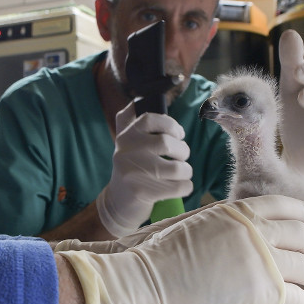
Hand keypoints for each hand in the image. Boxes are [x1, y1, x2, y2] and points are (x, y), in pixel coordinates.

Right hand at [59, 195, 303, 303]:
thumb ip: (223, 224)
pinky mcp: (262, 291)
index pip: (280, 205)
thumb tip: (240, 232)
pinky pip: (298, 298)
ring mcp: (261, 260)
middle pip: (302, 234)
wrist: (146, 284)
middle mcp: (254, 230)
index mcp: (236, 211)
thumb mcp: (193, 226)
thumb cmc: (157, 258)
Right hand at [96, 102, 192, 236]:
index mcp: (125, 136)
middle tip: (182, 156)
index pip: (149, 119)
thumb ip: (127, 120)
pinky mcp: (142, 192)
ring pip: (175, 168)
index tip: (178, 134)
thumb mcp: (124, 143)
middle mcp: (126, 152)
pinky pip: (177, 187)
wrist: (117, 203)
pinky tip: (182, 186)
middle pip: (166, 143)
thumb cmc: (130, 168)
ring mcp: (133, 173)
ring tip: (183, 172)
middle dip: (182, 150)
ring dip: (186, 170)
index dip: (170, 124)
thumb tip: (136, 100)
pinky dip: (186, 187)